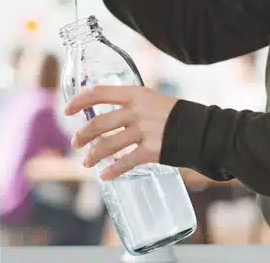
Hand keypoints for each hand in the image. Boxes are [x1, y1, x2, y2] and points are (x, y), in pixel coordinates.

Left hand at [64, 86, 178, 180]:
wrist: (202, 130)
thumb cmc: (176, 115)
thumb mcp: (153, 100)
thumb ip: (132, 106)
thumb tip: (108, 118)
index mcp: (136, 93)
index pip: (99, 92)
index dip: (79, 101)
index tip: (67, 110)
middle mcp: (137, 110)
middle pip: (99, 122)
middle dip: (83, 135)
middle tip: (76, 143)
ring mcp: (144, 130)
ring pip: (108, 145)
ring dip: (93, 155)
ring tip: (86, 162)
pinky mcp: (152, 150)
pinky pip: (126, 162)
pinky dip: (113, 171)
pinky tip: (105, 176)